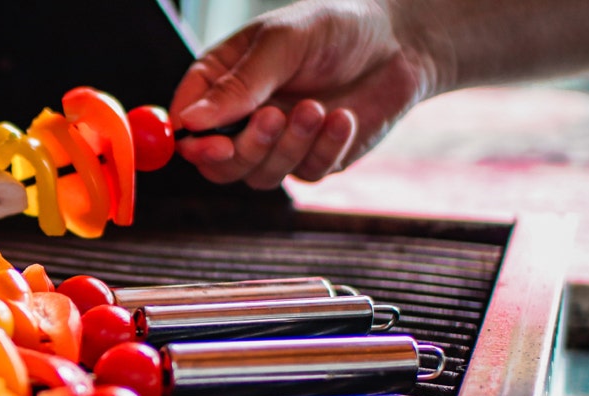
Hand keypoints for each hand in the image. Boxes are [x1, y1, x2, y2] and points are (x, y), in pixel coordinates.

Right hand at [169, 0, 435, 188]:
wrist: (401, 42)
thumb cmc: (335, 27)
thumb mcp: (283, 43)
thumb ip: (239, 84)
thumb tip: (191, 121)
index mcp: (220, 83)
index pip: (186, 124)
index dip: (193, 142)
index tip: (215, 144)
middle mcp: (242, 119)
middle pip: (219, 165)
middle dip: (246, 149)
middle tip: (274, 118)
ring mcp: (277, 143)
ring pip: (260, 176)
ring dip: (289, 146)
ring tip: (317, 107)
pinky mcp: (313, 159)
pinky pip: (306, 174)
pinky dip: (325, 149)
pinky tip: (343, 118)